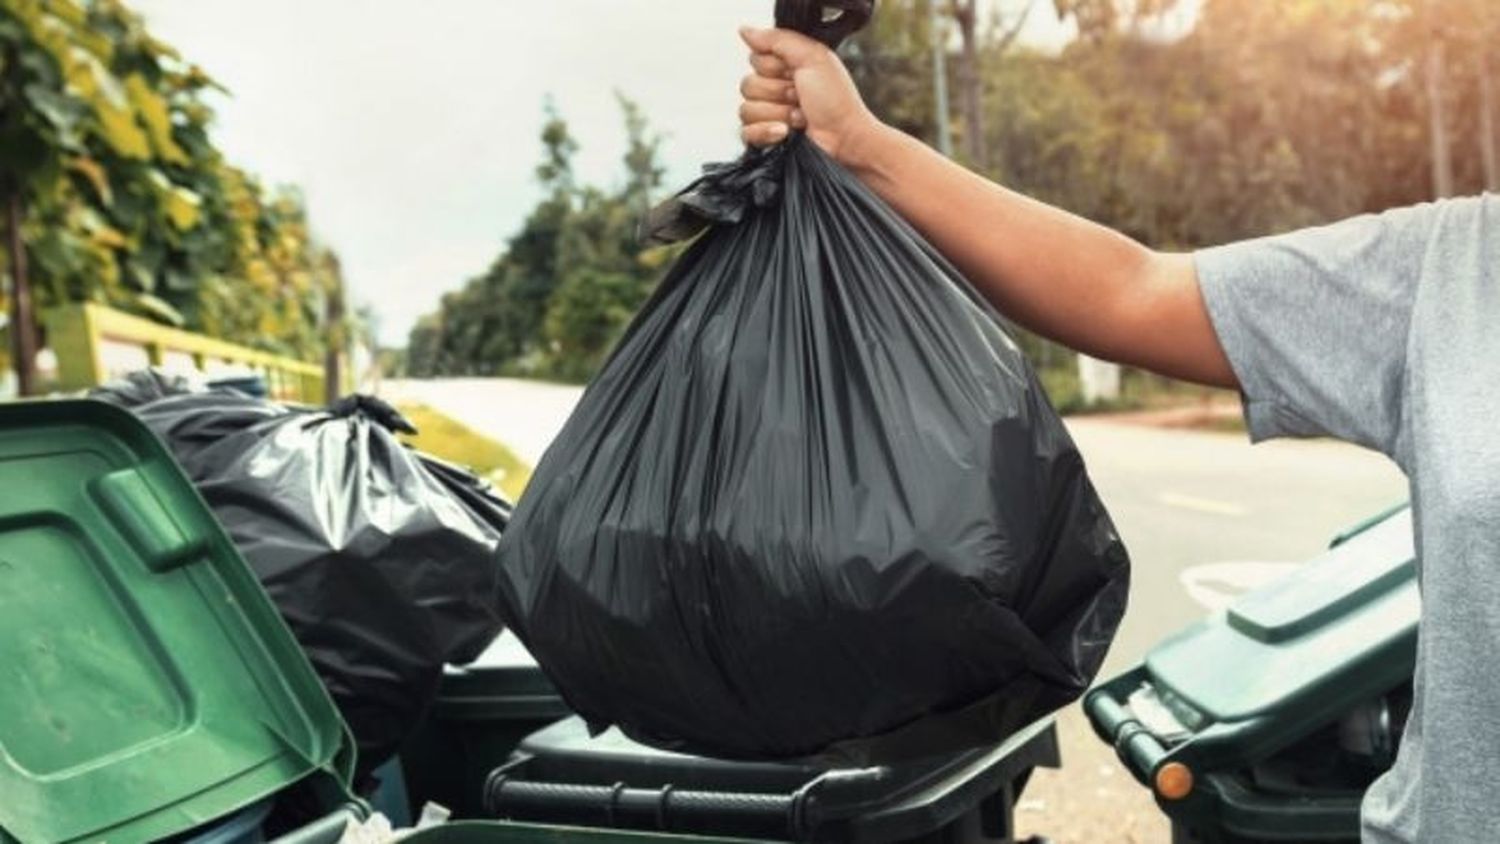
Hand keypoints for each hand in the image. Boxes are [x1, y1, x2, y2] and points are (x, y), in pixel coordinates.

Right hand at [737, 26, 882, 165]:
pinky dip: (767, 132)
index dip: (774, 68)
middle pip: (748, 84)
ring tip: (800, 116)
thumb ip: (778, 39)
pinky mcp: (765, 137)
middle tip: (801, 97)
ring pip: (746, 109)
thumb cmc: (837, 101)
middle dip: (778, 92)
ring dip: (778, 113)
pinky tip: (785, 133)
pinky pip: (746, 132)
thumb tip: (746, 31)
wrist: (845, 139)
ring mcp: (769, 114)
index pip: (755, 59)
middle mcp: (775, 88)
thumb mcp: (813, 57)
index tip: (796, 74)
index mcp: (785, 66)